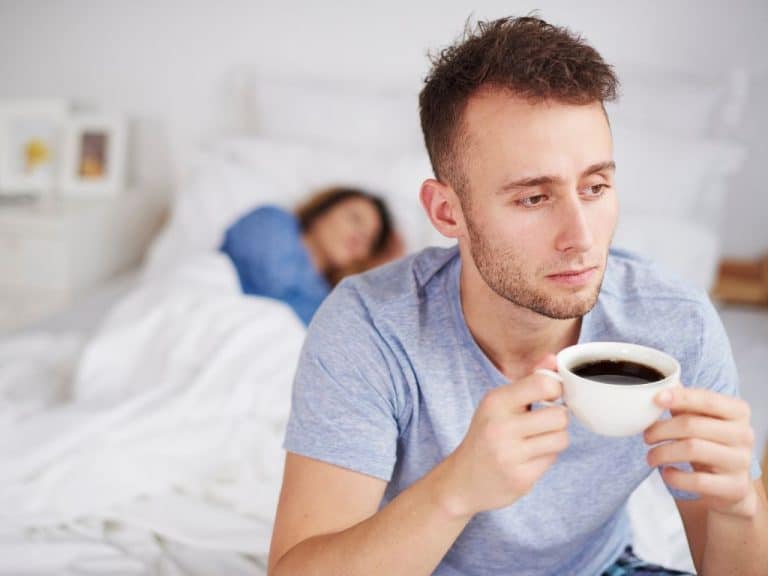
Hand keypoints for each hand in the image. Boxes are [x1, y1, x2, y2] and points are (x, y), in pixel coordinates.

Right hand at [437, 355, 569, 518]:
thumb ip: (528, 380)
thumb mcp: (498, 404)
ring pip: (561, 438)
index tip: (551, 396)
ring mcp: (510, 454)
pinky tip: (530, 457)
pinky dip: (546, 457)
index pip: (543, 384)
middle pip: (560, 415)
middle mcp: (501, 427)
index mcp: (495, 402)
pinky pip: (552, 459)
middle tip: (545, 421)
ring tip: (539, 439)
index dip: (557, 388)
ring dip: (555, 438)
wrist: (462, 480)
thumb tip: (554, 358)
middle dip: (559, 418)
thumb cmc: (485, 435)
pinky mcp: (521, 478)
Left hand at [644, 386, 756, 517]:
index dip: (680, 397)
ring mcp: (741, 462)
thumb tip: (663, 385)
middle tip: (646, 437)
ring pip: (692, 449)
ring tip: (651, 456)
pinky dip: (675, 476)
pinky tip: (667, 472)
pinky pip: (697, 480)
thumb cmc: (711, 444)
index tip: (656, 399)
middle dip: (661, 430)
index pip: (707, 399)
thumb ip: (686, 403)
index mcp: (738, 412)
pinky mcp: (734, 487)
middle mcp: (744, 435)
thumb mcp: (703, 421)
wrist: (730, 485)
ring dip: (662, 453)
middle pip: (691, 425)